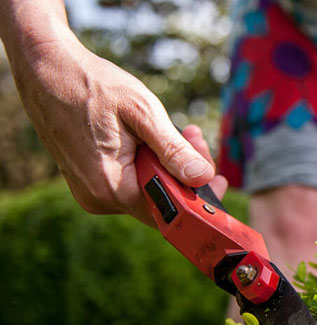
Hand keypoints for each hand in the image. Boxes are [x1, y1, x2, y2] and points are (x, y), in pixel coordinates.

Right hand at [10, 36, 225, 224]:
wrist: (48, 69)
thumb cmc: (93, 85)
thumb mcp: (142, 112)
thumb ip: (173, 150)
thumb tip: (202, 177)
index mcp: (111, 188)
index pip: (169, 211)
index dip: (197, 197)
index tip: (218, 178)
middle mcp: (99, 199)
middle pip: (161, 201)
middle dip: (186, 173)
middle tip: (195, 138)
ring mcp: (92, 192)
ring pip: (148, 191)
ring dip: (170, 165)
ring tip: (178, 131)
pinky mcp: (90, 182)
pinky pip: (131, 182)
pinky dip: (150, 163)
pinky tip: (153, 138)